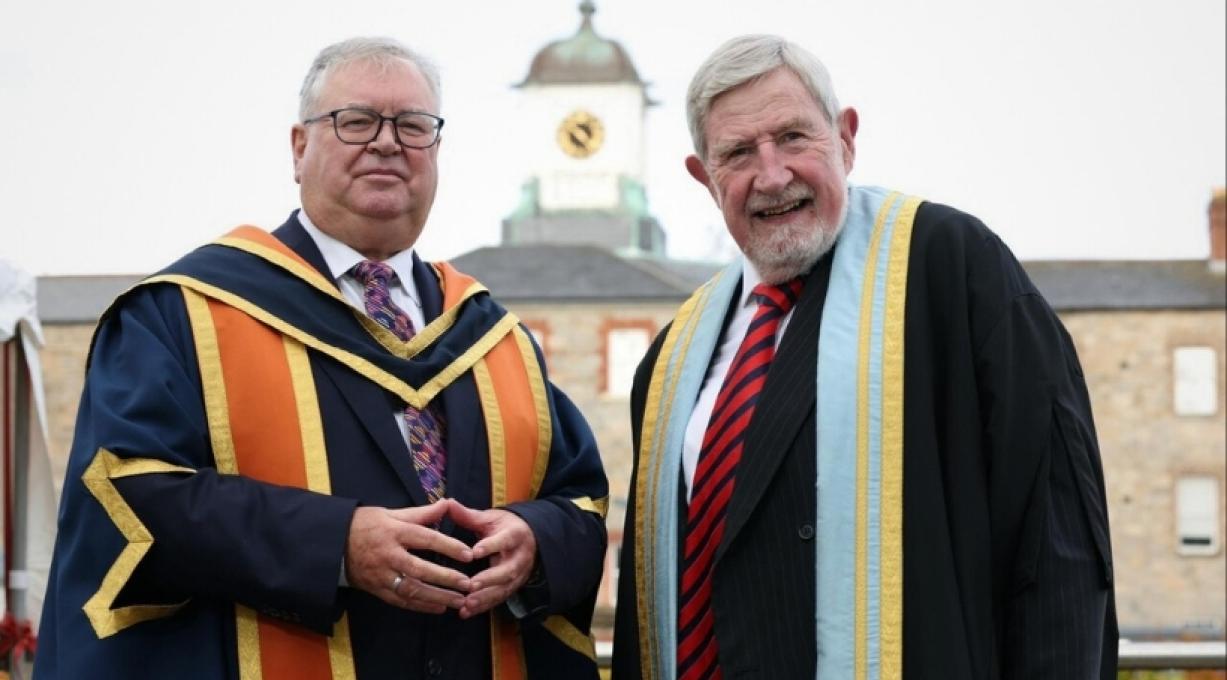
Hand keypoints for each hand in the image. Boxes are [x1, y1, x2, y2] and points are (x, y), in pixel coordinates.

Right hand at [345, 500, 472, 613]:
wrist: (332, 543)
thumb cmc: (364, 524)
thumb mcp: (390, 513)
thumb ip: (421, 513)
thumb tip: (448, 503)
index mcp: (394, 531)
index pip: (427, 539)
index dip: (449, 546)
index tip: (469, 555)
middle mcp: (389, 554)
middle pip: (421, 569)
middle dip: (446, 578)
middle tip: (468, 583)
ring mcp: (381, 574)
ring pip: (412, 589)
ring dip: (437, 597)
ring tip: (459, 600)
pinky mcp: (376, 589)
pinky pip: (400, 600)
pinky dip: (420, 606)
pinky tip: (438, 608)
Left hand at [447, 503, 537, 618]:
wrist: (528, 539)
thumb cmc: (504, 527)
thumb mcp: (489, 518)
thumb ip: (468, 515)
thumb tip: (447, 503)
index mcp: (515, 535)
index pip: (505, 540)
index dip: (491, 546)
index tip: (474, 552)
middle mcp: (520, 557)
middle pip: (507, 570)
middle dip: (489, 579)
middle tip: (471, 584)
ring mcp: (518, 575)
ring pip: (504, 588)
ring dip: (485, 597)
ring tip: (466, 603)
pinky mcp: (512, 587)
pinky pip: (498, 599)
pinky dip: (483, 606)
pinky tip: (465, 612)